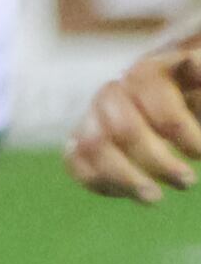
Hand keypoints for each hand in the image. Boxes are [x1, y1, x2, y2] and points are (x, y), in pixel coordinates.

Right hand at [65, 39, 200, 200]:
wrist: (159, 94)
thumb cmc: (189, 90)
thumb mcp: (198, 78)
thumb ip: (199, 72)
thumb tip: (194, 66)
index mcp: (146, 73)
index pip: (157, 105)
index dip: (181, 133)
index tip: (200, 153)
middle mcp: (112, 92)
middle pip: (124, 130)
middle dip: (158, 162)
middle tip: (188, 182)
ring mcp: (91, 116)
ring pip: (94, 149)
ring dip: (125, 178)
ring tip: (154, 197)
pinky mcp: (78, 140)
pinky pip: (76, 163)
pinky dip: (98, 182)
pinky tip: (127, 193)